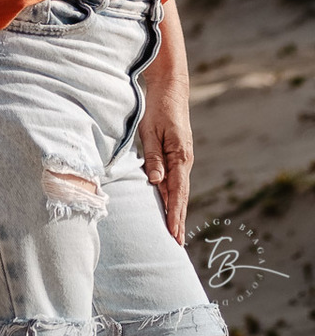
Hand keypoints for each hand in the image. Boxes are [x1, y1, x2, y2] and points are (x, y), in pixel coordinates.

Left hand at [139, 78, 192, 241]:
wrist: (169, 90)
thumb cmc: (158, 108)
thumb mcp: (152, 130)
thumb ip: (153, 156)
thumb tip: (155, 182)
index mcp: (180, 157)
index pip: (177, 192)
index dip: (175, 215)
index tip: (174, 235)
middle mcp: (184, 161)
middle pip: (180, 197)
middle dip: (178, 220)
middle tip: (176, 245)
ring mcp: (181, 159)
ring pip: (177, 191)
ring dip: (174, 211)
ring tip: (172, 234)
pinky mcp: (175, 156)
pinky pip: (173, 181)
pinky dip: (170, 197)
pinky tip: (166, 208)